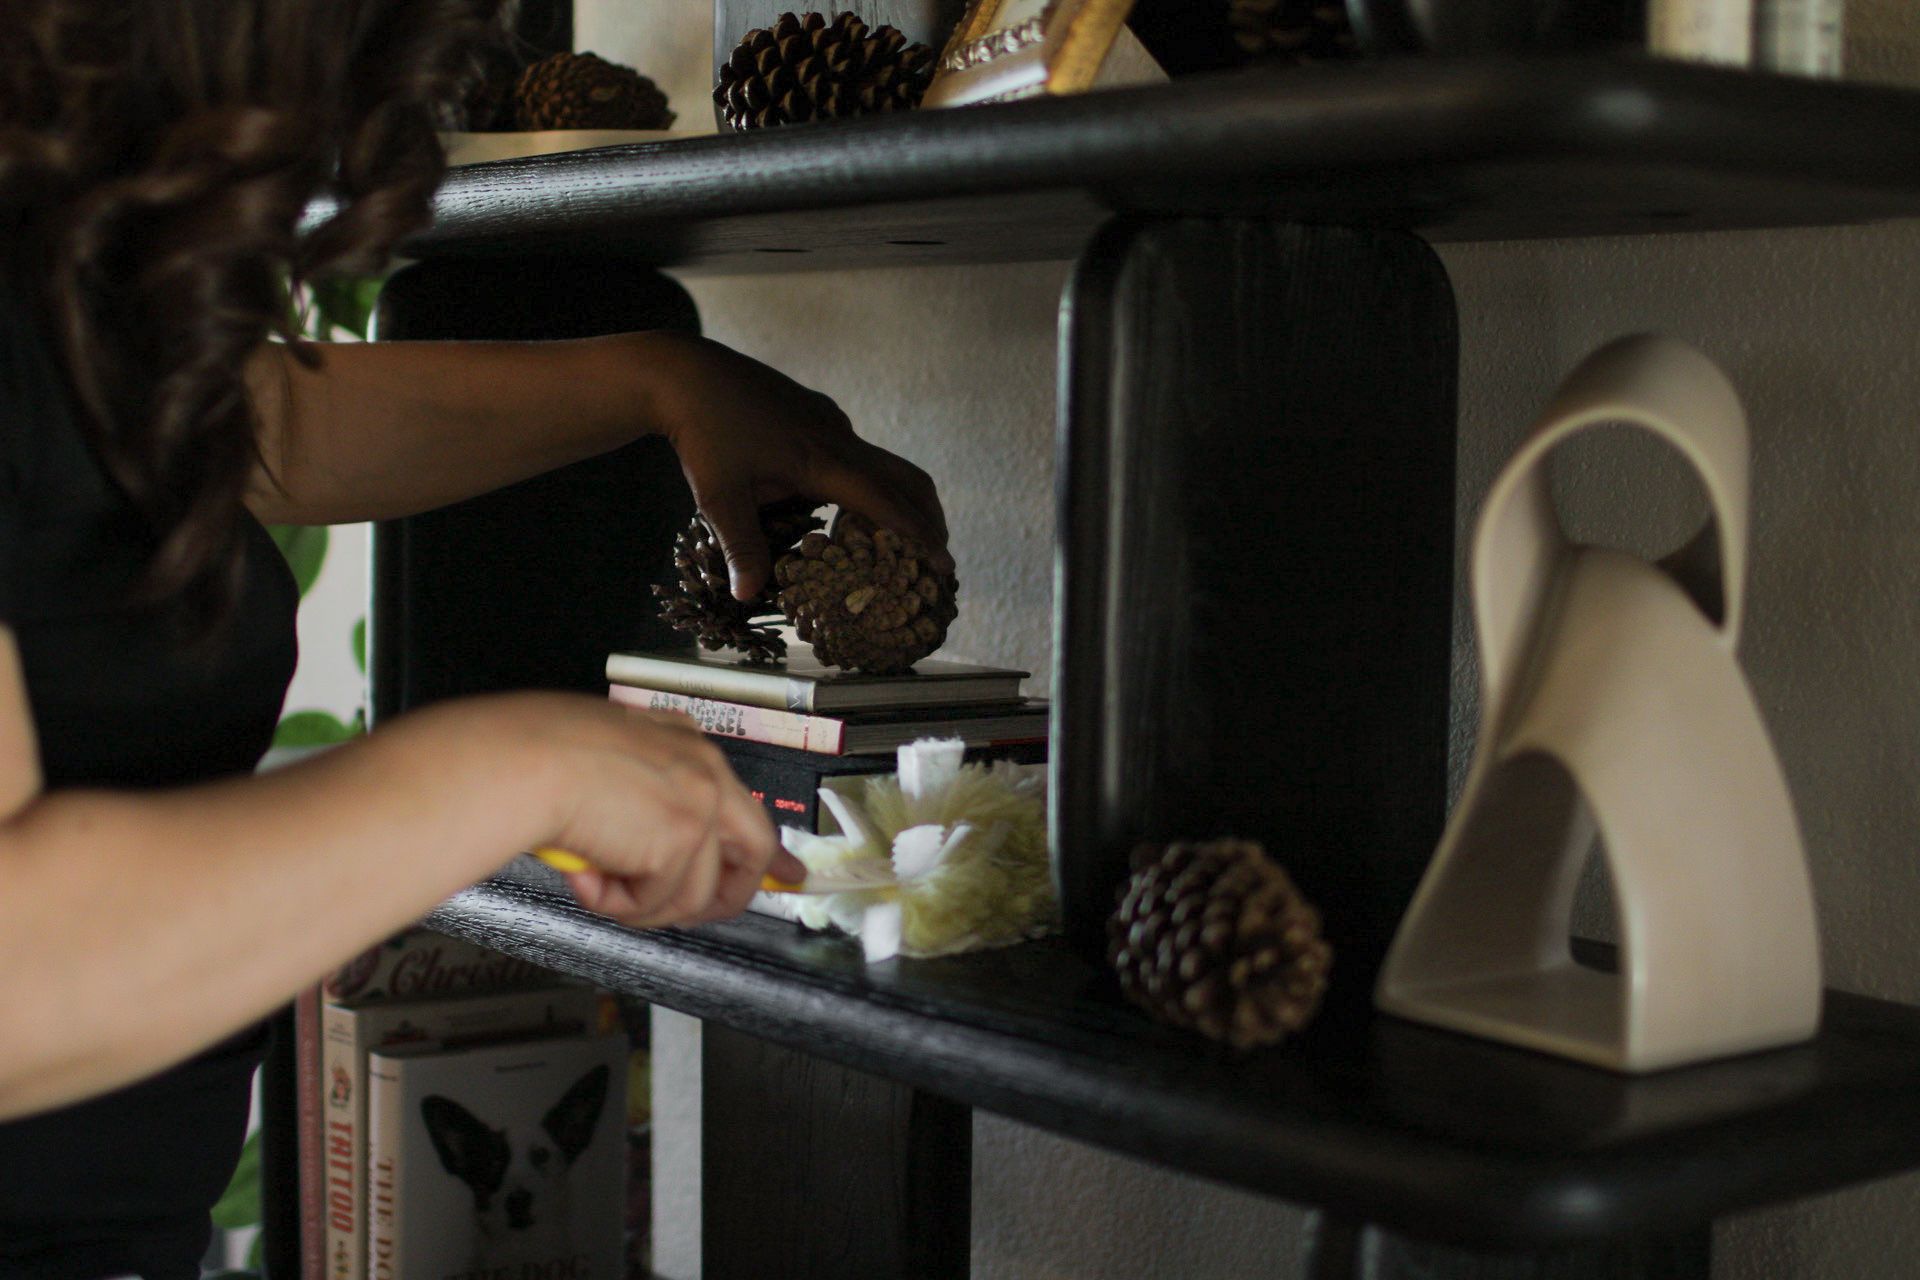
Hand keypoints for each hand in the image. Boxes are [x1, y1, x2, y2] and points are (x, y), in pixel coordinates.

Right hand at [471, 693, 802, 926]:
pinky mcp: (683, 840)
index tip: (787, 875)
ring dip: (643, 905)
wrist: (522, 761)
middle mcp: (704, 767)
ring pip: (697, 892)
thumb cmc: (534, 759)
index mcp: (683, 744)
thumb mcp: (600, 767)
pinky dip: (618, 905)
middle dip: (732, 894)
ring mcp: (701, 803)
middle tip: (694, 915)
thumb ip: (636, 799)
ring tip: (595, 885)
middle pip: (755, 846)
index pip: (741, 802)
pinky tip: (586, 878)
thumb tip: (638, 855)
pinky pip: (660, 902)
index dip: (767, 849)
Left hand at [639, 333, 951, 599]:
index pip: (886, 503)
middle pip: (906, 478)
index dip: (918, 536)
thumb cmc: (702, 434)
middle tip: (937, 556)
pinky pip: (857, 452)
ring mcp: (830, 421)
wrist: (685, 373)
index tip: (944, 565)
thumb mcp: (718, 497)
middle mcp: (837, 437)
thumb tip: (746, 597)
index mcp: (822, 460)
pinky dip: (869, 483)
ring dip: (899, 500)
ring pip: (883, 464)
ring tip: (897, 538)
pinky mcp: (817, 413)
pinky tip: (845, 506)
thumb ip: (741, 547)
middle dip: (928, 517)